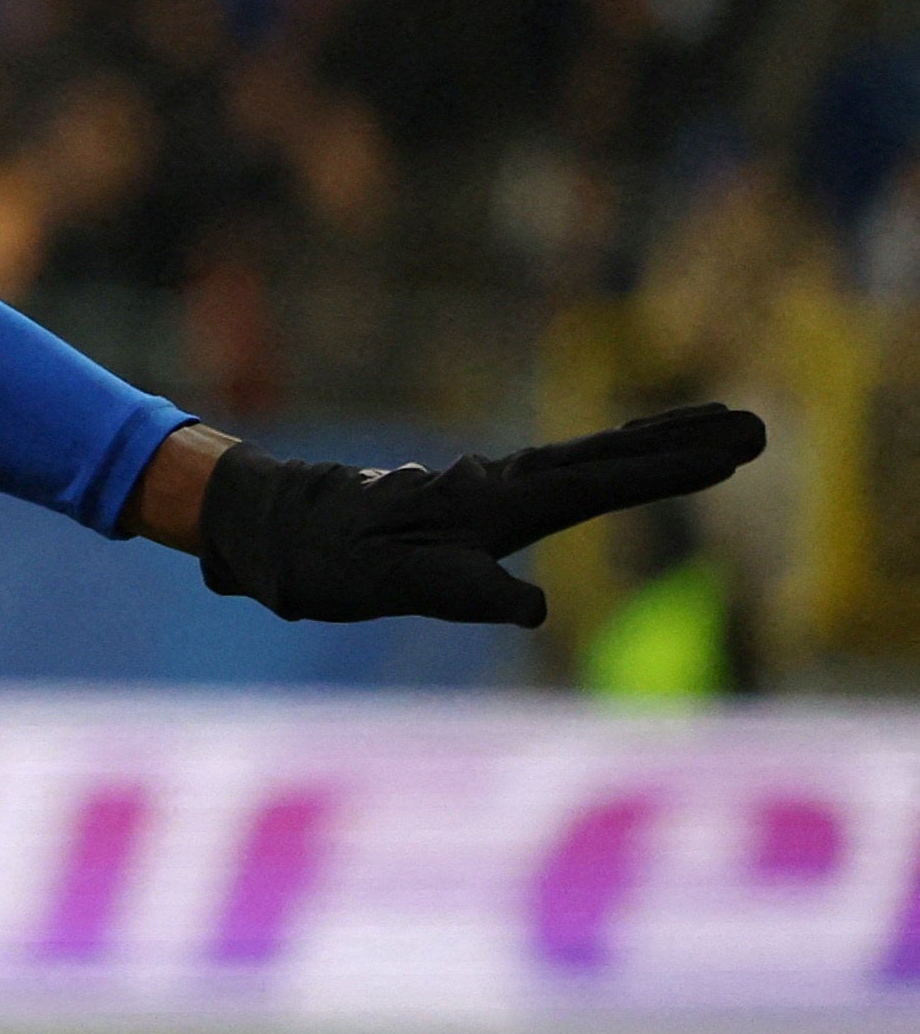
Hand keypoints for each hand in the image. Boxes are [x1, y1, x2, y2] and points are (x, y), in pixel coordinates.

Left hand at [195, 405, 766, 624]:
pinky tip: (622, 457)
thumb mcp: (394, 586)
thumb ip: (461, 593)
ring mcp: (491, 487)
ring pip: (587, 459)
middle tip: (754, 423)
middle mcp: (500, 485)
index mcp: (495, 504)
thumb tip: (531, 610)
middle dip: (681, 443)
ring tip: (715, 427)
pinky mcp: (479, 500)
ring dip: (653, 443)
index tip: (732, 446)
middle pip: (606, 458)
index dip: (667, 466)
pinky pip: (560, 474)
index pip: (600, 483)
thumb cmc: (335, 563)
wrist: (277, 531)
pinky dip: (606, 459)